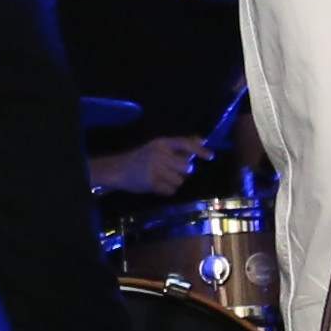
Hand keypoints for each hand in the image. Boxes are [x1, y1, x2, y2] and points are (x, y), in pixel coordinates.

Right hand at [91, 133, 209, 198]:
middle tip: (169, 170)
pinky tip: (156, 185)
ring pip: (180, 181)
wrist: (119, 169)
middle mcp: (159, 154)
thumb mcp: (158, 147)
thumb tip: (201, 139)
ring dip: (173, 182)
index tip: (211, 157)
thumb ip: (179, 145)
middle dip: (182, 172)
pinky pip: (171, 190)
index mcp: (162, 143)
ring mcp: (155, 168)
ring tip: (160, 177)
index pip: (185, 144)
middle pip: (186, 167)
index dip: (200, 151)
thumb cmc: (142, 158)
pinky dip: (166, 190)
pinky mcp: (152, 182)